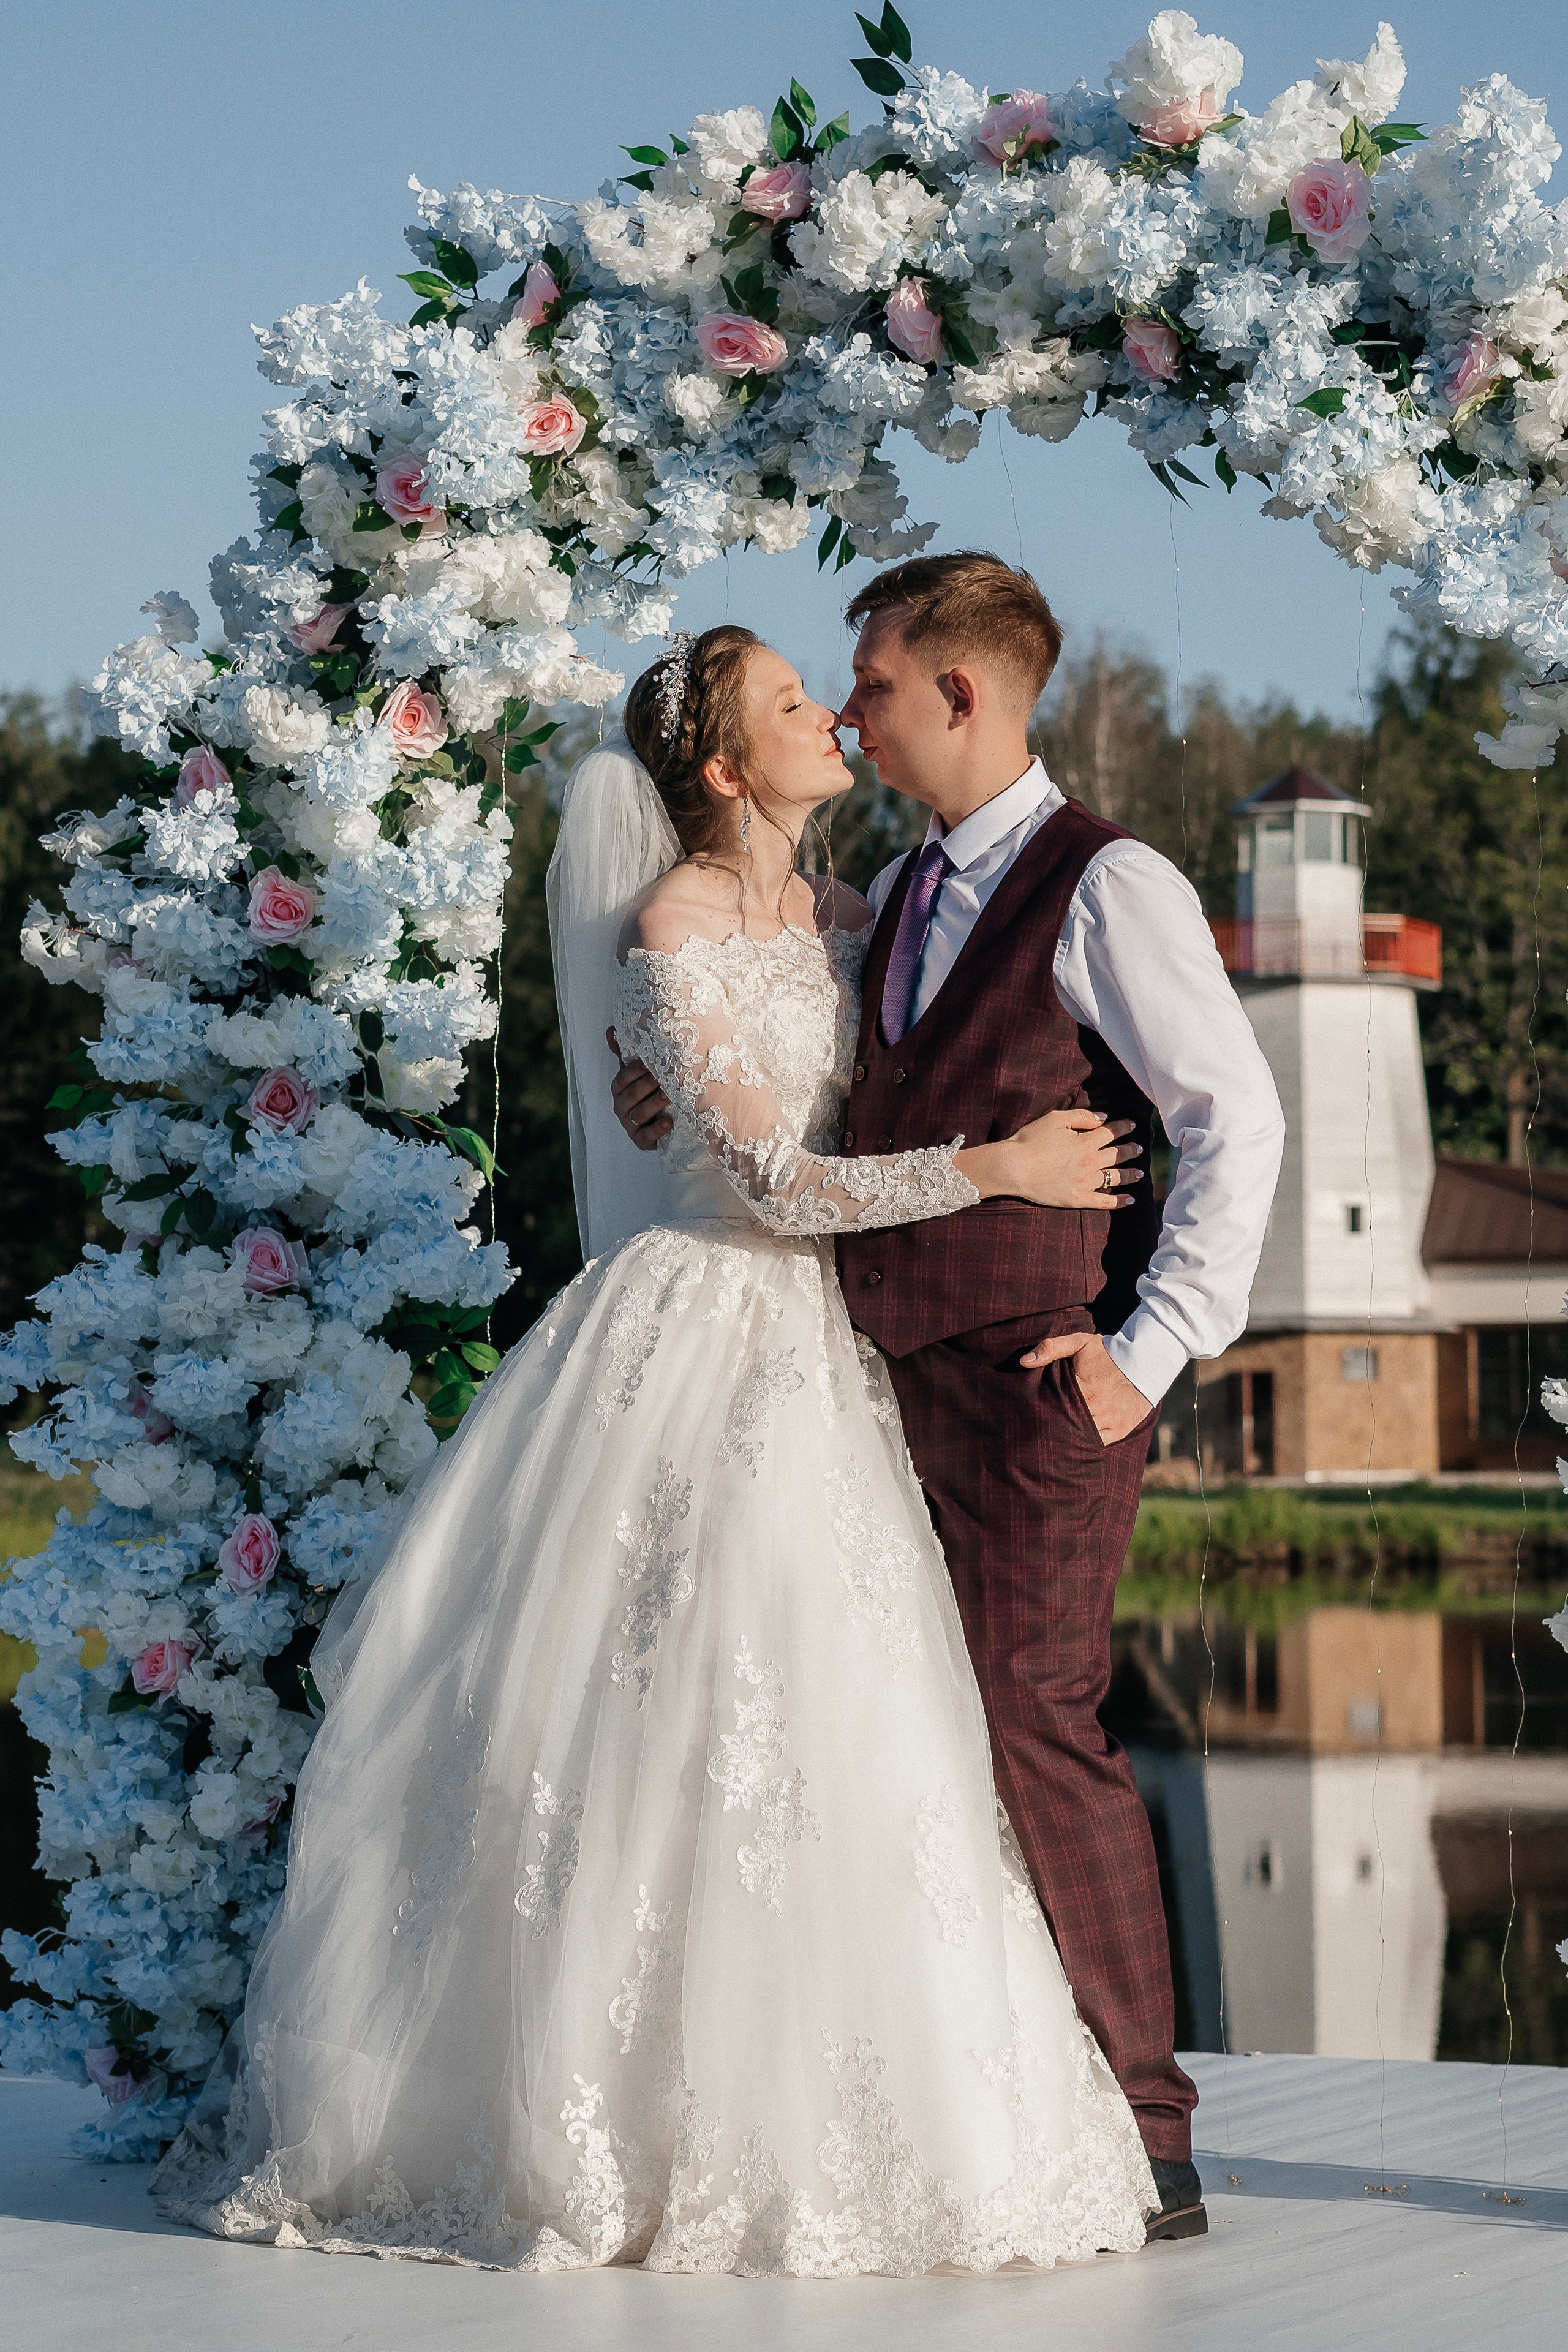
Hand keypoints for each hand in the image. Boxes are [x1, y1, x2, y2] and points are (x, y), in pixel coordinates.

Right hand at [608, 1027, 670, 1150]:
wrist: (659, 1123)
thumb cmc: (648, 1093)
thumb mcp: (638, 1074)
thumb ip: (625, 1054)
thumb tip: (610, 1029)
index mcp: (620, 1090)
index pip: (622, 1078)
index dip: (633, 1071)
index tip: (647, 1062)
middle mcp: (622, 1107)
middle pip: (631, 1095)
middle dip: (646, 1085)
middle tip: (662, 1076)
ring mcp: (630, 1125)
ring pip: (639, 1114)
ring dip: (654, 1104)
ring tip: (669, 1095)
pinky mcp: (641, 1140)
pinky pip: (646, 1137)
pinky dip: (658, 1130)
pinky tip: (669, 1122)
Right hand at [993, 1108, 1141, 1208]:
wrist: (1013, 1168)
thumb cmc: (1030, 1141)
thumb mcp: (1054, 1120)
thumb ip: (1081, 1117)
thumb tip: (1103, 1118)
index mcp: (1085, 1142)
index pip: (1111, 1132)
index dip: (1123, 1127)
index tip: (1132, 1125)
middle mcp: (1090, 1163)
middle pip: (1117, 1155)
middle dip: (1131, 1150)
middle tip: (1139, 1148)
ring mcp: (1085, 1183)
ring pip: (1115, 1178)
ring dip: (1130, 1174)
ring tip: (1140, 1173)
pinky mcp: (1078, 1199)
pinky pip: (1104, 1202)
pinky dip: (1119, 1202)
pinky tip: (1130, 1200)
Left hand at [1019, 1329, 1153, 1444]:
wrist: (1147, 1360)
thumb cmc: (1108, 1352)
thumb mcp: (1079, 1342)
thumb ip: (1051, 1348)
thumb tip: (1023, 1361)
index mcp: (1081, 1388)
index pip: (1054, 1406)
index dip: (1042, 1412)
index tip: (1031, 1416)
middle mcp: (1095, 1408)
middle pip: (1067, 1426)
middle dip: (1053, 1429)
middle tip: (1037, 1434)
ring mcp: (1109, 1421)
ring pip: (1083, 1438)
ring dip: (1070, 1439)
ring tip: (1053, 1443)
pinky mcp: (1120, 1429)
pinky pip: (1100, 1444)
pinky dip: (1088, 1445)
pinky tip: (1075, 1446)